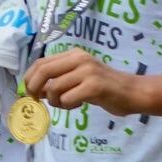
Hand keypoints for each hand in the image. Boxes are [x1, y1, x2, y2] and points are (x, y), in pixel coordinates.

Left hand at [25, 47, 139, 115]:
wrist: (133, 92)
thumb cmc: (104, 88)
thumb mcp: (78, 80)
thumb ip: (58, 81)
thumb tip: (34, 90)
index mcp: (73, 54)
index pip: (41, 62)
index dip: (29, 78)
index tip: (29, 92)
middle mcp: (79, 59)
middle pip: (43, 71)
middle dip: (34, 88)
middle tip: (37, 101)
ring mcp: (87, 71)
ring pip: (54, 88)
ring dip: (55, 101)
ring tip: (67, 104)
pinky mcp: (94, 86)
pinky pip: (67, 98)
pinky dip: (67, 106)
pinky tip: (78, 105)